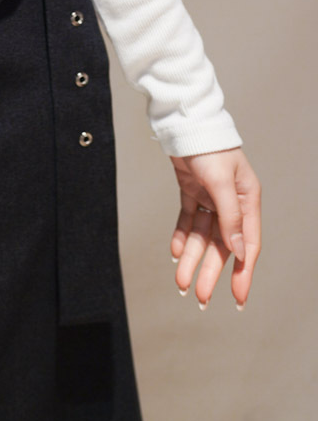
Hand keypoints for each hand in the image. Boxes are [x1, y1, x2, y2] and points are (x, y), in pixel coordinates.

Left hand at [169, 147, 260, 308]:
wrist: (185, 122)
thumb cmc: (210, 147)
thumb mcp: (222, 182)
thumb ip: (230, 217)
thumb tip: (238, 252)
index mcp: (247, 200)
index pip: (247, 245)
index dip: (243, 273)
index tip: (237, 298)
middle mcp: (231, 202)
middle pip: (221, 245)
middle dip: (209, 271)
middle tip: (198, 297)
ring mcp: (210, 197)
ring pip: (201, 236)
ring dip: (191, 258)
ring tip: (180, 282)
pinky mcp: (192, 190)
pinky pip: (187, 220)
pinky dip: (181, 235)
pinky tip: (174, 253)